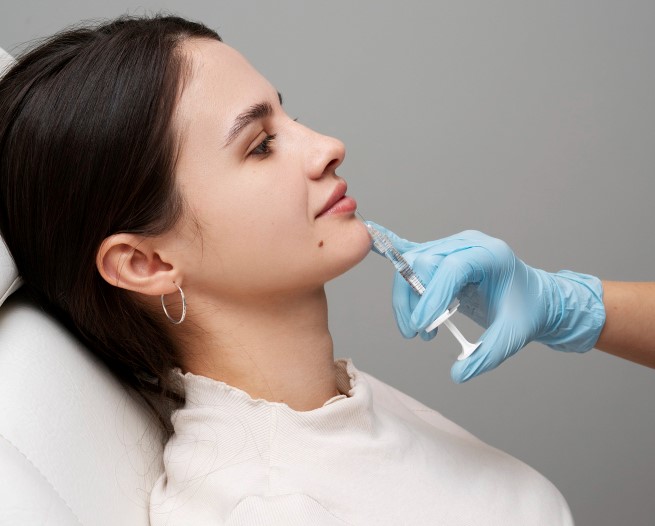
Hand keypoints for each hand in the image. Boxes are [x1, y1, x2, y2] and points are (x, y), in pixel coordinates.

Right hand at [367, 222, 605, 382]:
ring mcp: (452, 247)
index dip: (432, 296)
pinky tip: (371, 235)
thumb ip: (487, 355)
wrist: (534, 298)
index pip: (452, 268)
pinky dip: (390, 247)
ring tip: (421, 330)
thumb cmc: (526, 311)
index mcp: (490, 255)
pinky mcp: (441, 256)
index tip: (422, 327)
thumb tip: (458, 373)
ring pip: (412, 264)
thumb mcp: (513, 336)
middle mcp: (467, 245)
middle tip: (419, 334)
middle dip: (414, 300)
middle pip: (424, 262)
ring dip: (408, 298)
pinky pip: (411, 251)